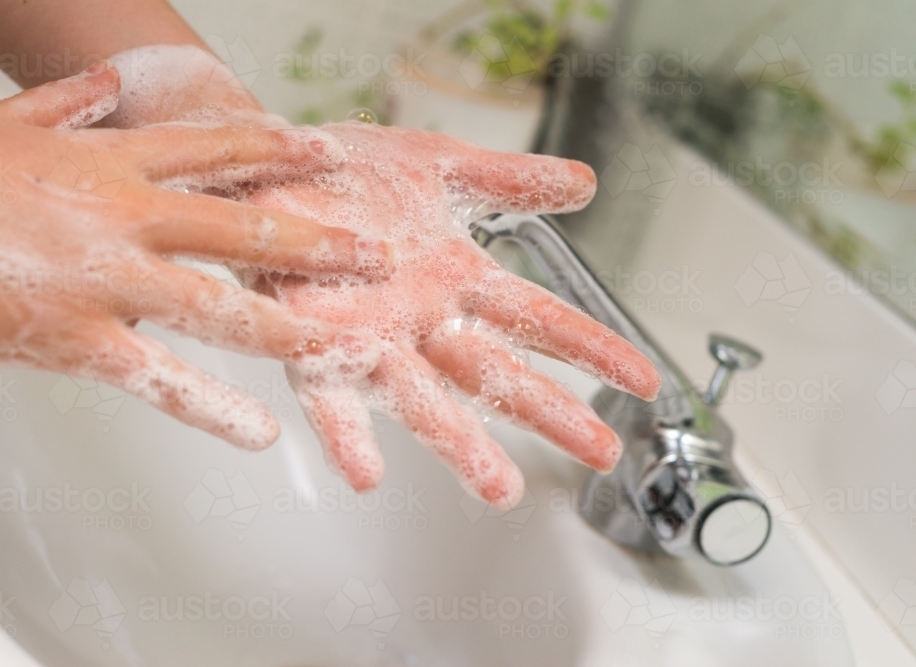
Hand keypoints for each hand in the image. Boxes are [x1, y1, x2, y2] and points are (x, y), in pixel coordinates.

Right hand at [0, 63, 392, 450]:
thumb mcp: (3, 120)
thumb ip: (64, 99)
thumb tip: (104, 80)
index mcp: (111, 162)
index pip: (217, 151)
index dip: (279, 153)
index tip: (328, 156)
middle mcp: (126, 217)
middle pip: (245, 232)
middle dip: (320, 246)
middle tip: (376, 257)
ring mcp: (109, 282)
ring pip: (222, 310)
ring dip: (292, 330)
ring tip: (345, 346)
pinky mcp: (81, 342)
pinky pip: (161, 382)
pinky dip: (213, 410)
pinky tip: (259, 433)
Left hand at [240, 122, 660, 506]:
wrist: (271, 166)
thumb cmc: (351, 171)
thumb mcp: (441, 164)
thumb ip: (510, 179)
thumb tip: (586, 182)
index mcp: (458, 279)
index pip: (540, 319)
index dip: (593, 349)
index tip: (644, 380)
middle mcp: (423, 320)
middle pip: (497, 374)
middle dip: (551, 414)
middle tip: (600, 453)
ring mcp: (371, 338)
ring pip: (425, 402)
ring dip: (462, 446)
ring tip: (500, 489)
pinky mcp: (312, 342)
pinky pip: (331, 398)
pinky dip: (348, 437)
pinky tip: (366, 474)